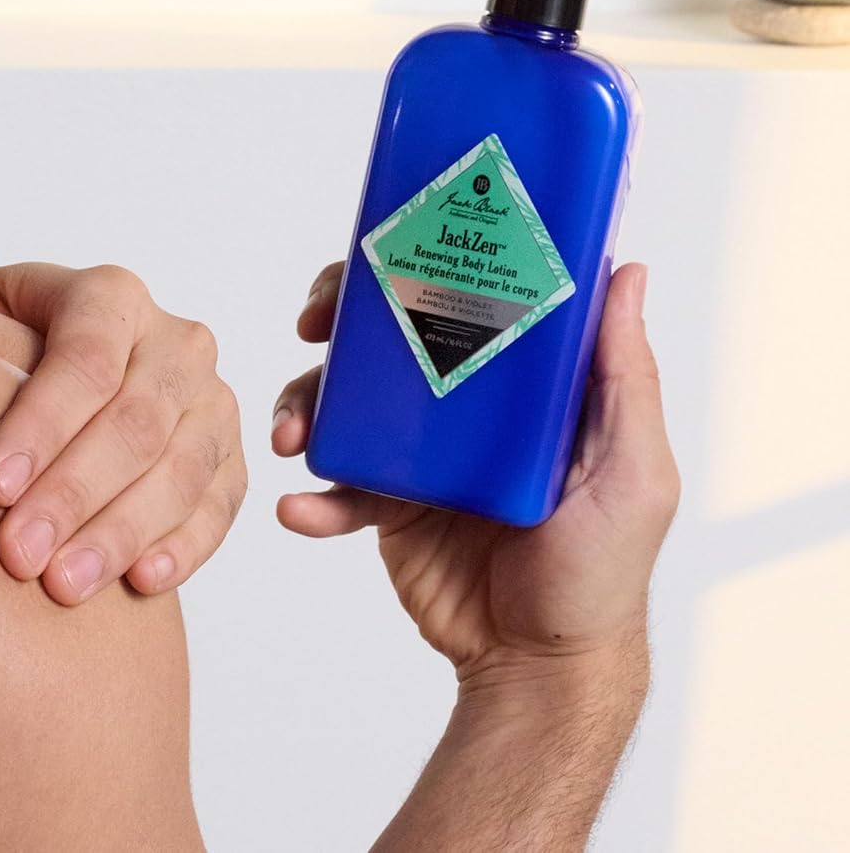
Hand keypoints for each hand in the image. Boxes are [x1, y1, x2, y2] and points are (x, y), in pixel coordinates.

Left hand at [0, 164, 246, 606]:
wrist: (46, 417)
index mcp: (111, 295)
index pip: (88, 355)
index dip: (44, 420)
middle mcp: (175, 340)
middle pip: (138, 419)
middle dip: (75, 490)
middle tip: (17, 555)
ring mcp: (210, 402)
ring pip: (184, 466)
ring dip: (124, 529)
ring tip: (62, 584)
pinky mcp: (229, 460)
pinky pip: (221, 504)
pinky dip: (185, 545)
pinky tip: (139, 583)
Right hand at [273, 259, 679, 689]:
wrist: (542, 667)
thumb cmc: (605, 572)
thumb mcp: (633, 471)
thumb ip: (626, 377)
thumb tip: (626, 274)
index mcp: (518, 384)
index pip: (461, 298)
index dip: (412, 266)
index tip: (377, 258)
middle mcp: (464, 405)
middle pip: (388, 337)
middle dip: (337, 322)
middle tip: (313, 326)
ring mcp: (421, 453)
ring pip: (347, 402)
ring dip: (305, 403)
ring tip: (292, 434)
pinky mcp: (390, 506)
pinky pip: (338, 486)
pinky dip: (311, 494)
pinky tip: (297, 505)